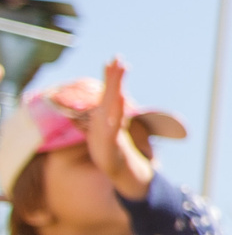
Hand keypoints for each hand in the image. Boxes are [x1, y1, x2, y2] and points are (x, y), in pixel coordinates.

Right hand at [86, 58, 153, 200]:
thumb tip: (120, 96)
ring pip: (110, 110)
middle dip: (113, 78)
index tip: (115, 59)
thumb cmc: (119, 150)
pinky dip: (116, 116)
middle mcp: (104, 124)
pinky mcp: (110, 148)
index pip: (109, 93)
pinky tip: (121, 102)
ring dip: (114, 92)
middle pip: (109, 97)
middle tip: (117, 59)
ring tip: (118, 76)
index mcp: (106, 118)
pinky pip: (113, 130)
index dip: (111, 77)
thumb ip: (118, 112)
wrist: (123, 176)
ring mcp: (106, 135)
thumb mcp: (117, 129)